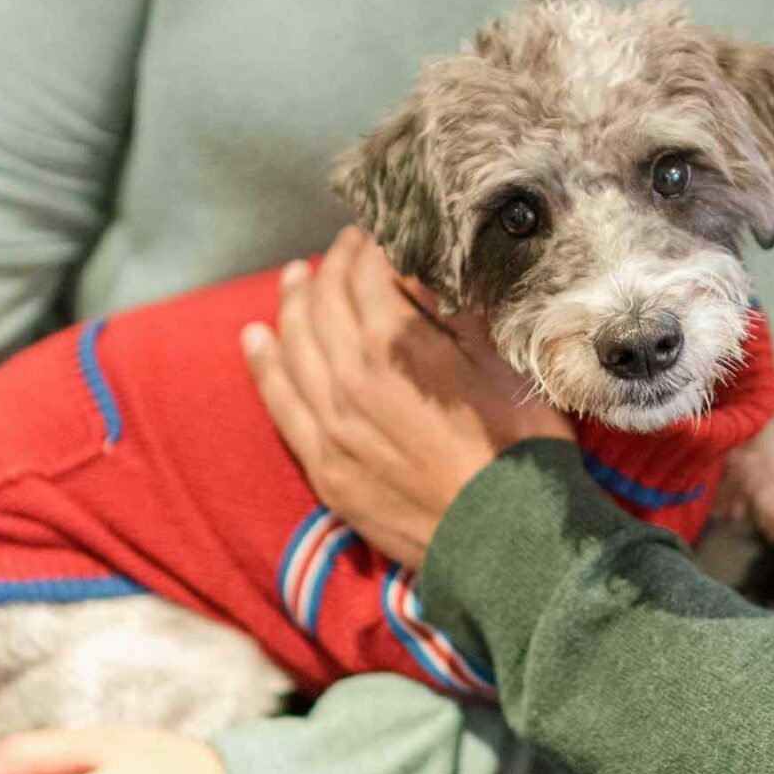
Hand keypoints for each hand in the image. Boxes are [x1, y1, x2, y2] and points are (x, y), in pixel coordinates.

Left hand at [242, 227, 567, 569]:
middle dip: (332, 267)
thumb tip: (427, 279)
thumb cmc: (518, 450)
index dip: (369, 247)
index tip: (375, 234)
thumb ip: (456, 317)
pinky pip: (279, 404)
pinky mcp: (324, 466)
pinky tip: (255, 338)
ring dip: (292, 305)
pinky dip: (264, 364)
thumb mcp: (501, 365)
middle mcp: (350, 379)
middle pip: (324, 304)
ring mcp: (330, 426)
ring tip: (293, 278)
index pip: (367, 276)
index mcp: (397, 346)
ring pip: (293, 347)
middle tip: (343, 249)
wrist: (504, 539)